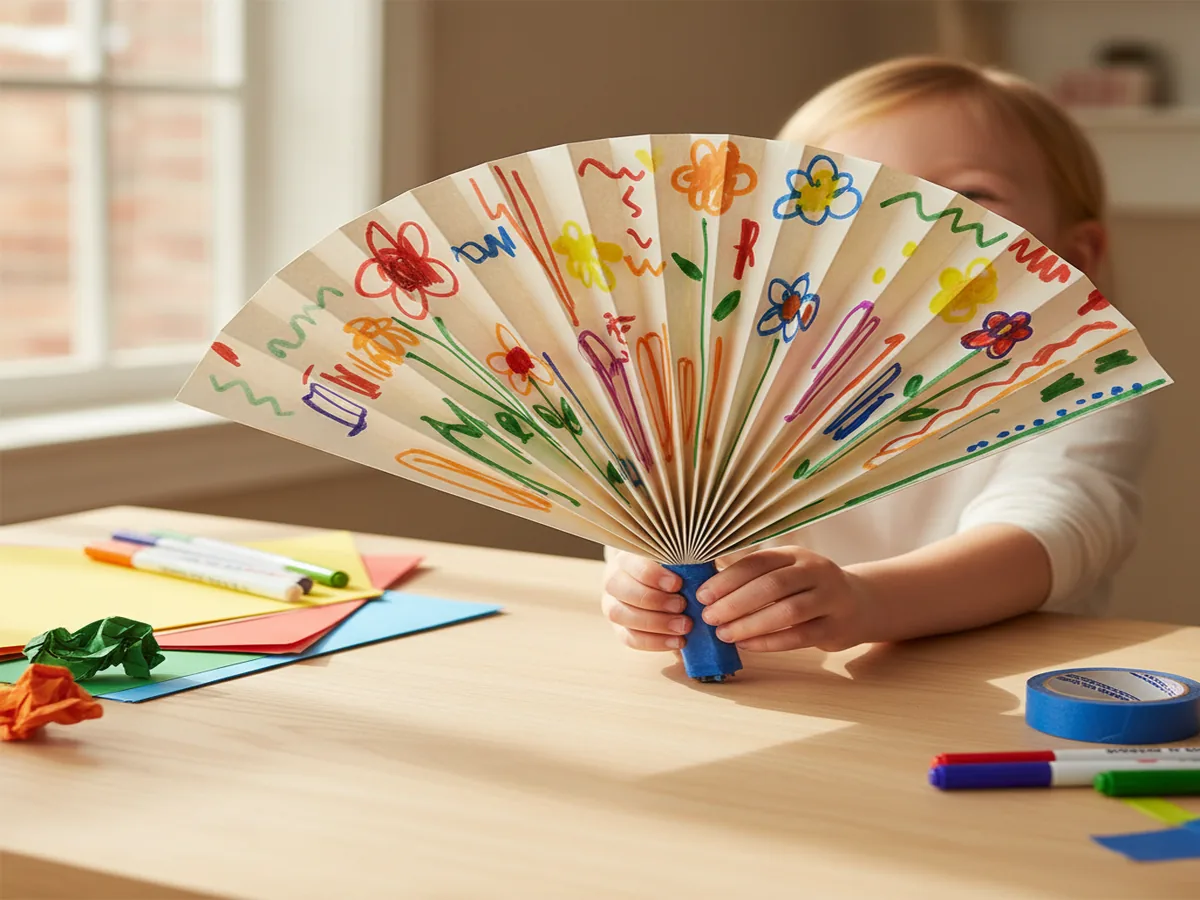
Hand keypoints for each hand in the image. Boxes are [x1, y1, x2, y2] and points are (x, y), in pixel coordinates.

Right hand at [600, 552, 690, 650]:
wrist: (661, 583)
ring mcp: (612, 603)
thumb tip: (698, 570)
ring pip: (619, 613)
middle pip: (619, 587)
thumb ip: (684, 563)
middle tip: (682, 606)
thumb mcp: (680, 559)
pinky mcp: (620, 627)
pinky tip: (677, 642)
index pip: (630, 562)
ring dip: (654, 622)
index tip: (677, 583)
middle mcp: (614, 578)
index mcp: (626, 556)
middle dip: (653, 599)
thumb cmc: (675, 568)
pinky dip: (654, 642)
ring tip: (683, 626)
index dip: (651, 574)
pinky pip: (629, 638)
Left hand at [697, 548, 876, 651]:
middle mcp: (815, 571)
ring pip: (787, 611)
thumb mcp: (786, 573)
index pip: (758, 562)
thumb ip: (753, 579)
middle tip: (709, 617)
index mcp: (795, 555)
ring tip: (724, 633)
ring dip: (751, 624)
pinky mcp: (836, 627)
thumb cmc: (809, 589)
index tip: (702, 595)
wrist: (861, 604)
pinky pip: (799, 635)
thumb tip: (706, 591)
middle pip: (771, 585)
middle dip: (735, 602)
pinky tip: (747, 645)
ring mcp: (830, 598)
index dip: (727, 578)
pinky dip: (770, 642)